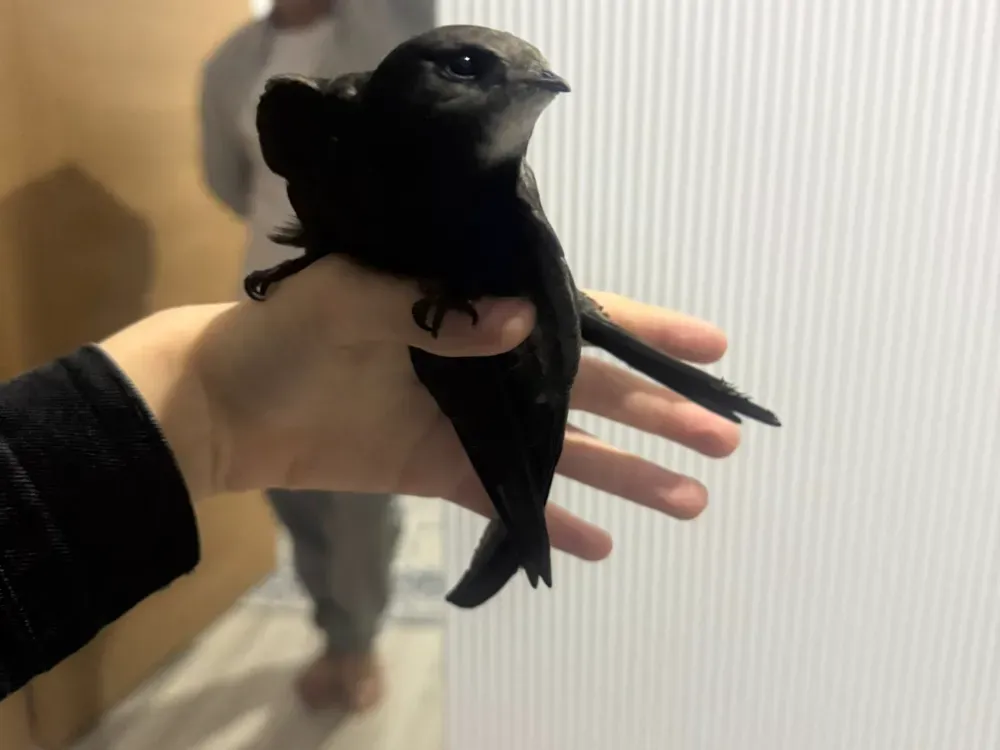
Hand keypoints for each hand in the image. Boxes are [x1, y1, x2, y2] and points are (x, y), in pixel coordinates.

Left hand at [114, 256, 739, 562]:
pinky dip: (554, 523)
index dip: (647, 333)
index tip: (712, 350)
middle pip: (590, 391)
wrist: (224, 406)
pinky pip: (511, 498)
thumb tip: (521, 322)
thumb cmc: (282, 335)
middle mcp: (486, 362)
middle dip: (659, 414)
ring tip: (691, 501)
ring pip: (565, 450)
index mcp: (473, 307)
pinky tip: (601, 547)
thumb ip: (435, 308)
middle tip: (725, 441)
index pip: (575, 316)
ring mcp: (470, 421)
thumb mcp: (350, 298)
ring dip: (628, 474)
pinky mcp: (444, 470)